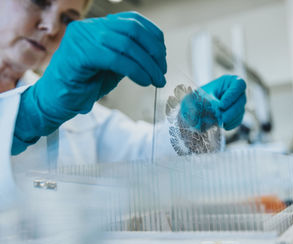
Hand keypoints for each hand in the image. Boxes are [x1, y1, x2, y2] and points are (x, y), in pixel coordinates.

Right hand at [12, 12, 166, 154]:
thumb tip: (157, 54)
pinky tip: (144, 81)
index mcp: (98, 25)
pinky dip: (135, 71)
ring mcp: (82, 37)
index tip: (162, 59)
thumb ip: (131, 55)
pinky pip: (115, 59)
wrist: (57, 101)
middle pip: (133, 30)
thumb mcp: (114, 66)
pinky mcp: (78, 53)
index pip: (133, 20)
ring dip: (148, 65)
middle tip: (162, 73)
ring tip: (156, 81)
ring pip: (127, 45)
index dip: (154, 38)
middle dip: (154, 52)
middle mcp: (89, 26)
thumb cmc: (86, 84)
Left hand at [179, 75, 246, 131]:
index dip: (232, 95)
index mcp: (229, 81)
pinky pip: (238, 120)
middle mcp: (236, 91)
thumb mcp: (202, 97)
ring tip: (219, 122)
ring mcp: (238, 103)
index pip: (239, 85)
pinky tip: (222, 125)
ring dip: (230, 119)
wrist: (193, 109)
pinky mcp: (236, 115)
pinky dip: (230, 124)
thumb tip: (219, 111)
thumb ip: (211, 103)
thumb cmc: (198, 98)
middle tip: (221, 118)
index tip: (221, 105)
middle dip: (231, 111)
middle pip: (241, 100)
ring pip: (240, 111)